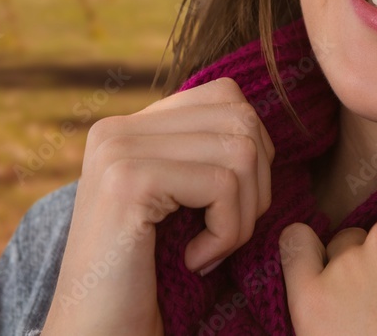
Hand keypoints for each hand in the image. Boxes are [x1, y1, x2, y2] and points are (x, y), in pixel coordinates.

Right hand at [40, 77, 275, 335]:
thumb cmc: (149, 280)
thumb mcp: (179, 203)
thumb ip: (204, 154)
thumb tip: (260, 125)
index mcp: (128, 126)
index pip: (225, 95)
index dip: (253, 149)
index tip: (230, 204)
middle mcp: (117, 128)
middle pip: (240, 118)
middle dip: (257, 185)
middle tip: (225, 234)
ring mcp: (118, 150)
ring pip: (240, 150)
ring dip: (243, 215)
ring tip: (210, 249)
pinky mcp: (128, 181)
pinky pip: (223, 185)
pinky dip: (227, 233)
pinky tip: (195, 260)